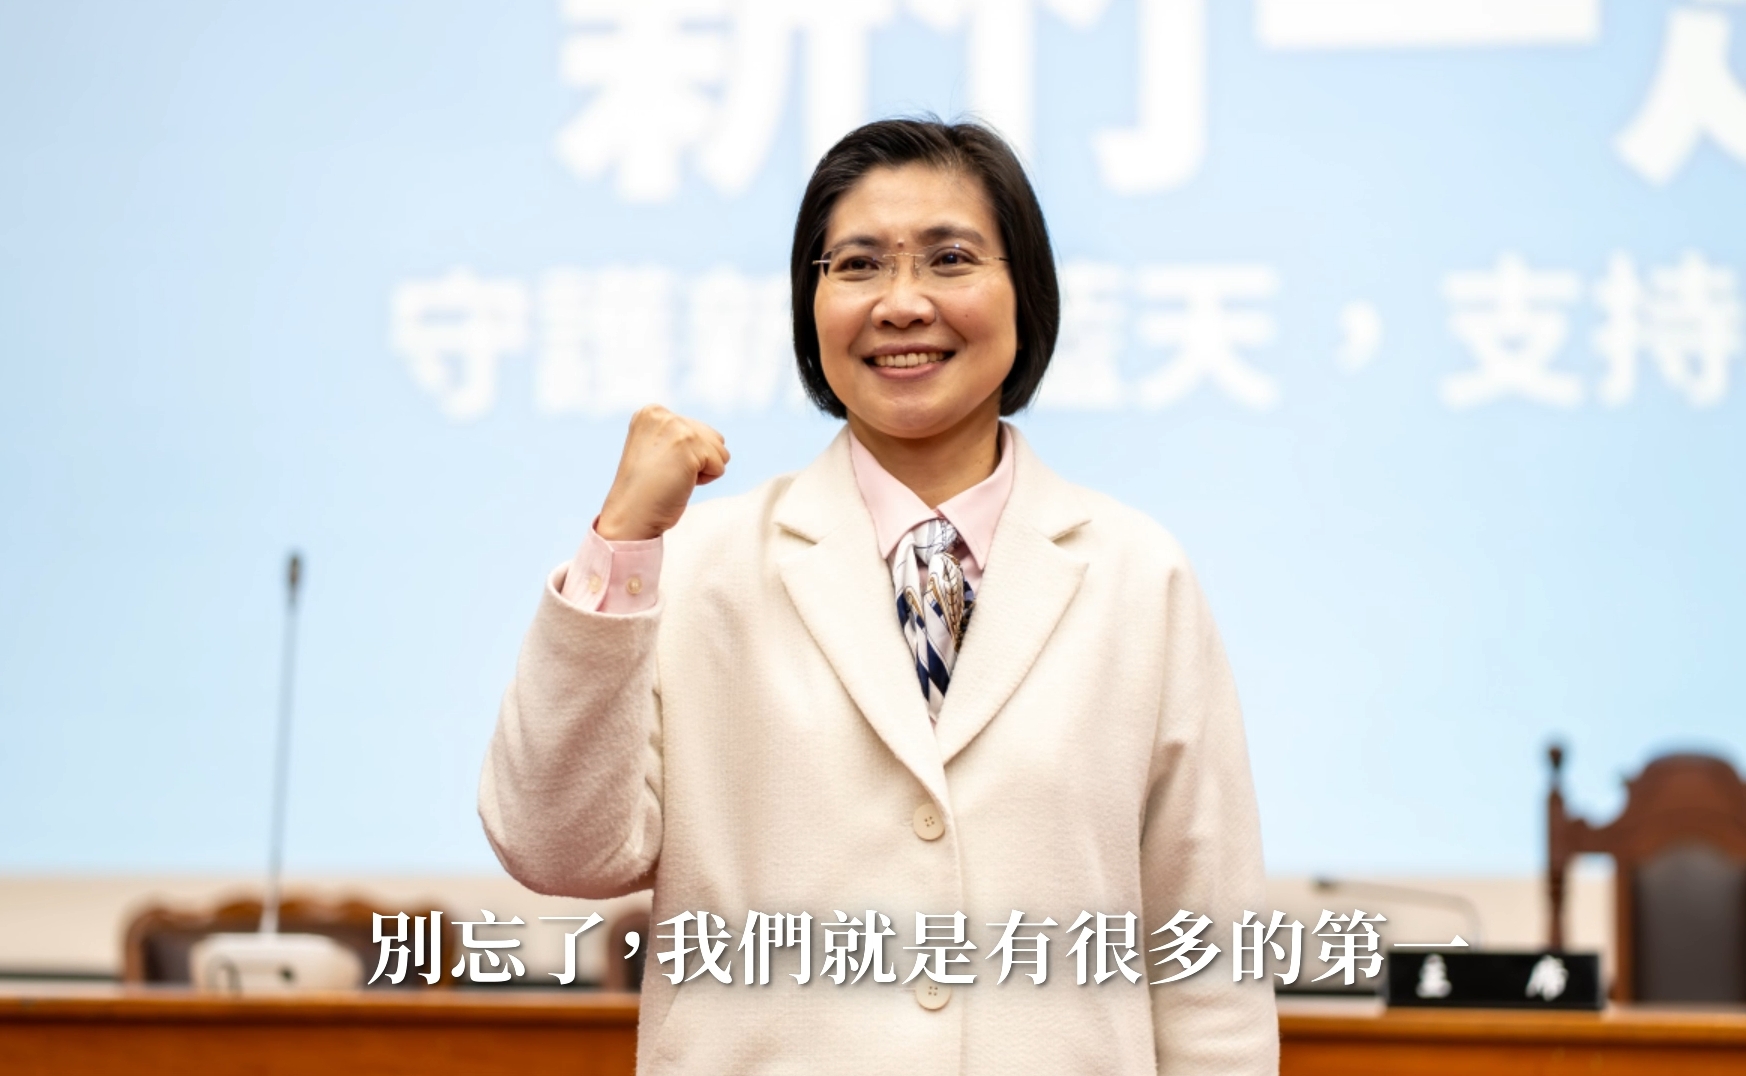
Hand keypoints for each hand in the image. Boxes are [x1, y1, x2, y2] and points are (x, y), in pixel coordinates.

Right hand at [596, 406, 729, 540]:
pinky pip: (719, 465)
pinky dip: (705, 480)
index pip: (698, 429)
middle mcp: (662, 414)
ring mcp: (675, 427)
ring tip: (674, 478)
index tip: (661, 467)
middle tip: (669, 474)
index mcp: (651, 413)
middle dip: (699, 461)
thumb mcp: (659, 450)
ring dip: (703, 470)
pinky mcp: (688, 444)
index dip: (687, 456)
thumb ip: (680, 436)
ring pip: (720, 450)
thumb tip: (719, 439)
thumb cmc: (647, 490)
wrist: (630, 515)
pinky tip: (680, 483)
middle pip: (713, 437)